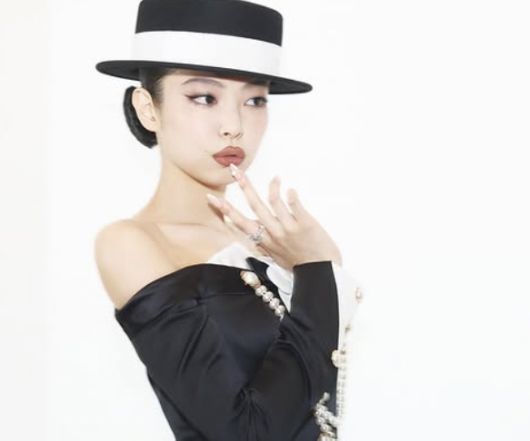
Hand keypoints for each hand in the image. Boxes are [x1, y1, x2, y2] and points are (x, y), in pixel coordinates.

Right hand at [206, 164, 342, 270]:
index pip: (239, 223)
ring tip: (276, 178)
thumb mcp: (277, 257)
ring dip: (272, 187)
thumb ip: (266, 244)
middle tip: (234, 170)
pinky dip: (291, 195)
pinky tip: (290, 190)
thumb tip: (256, 235)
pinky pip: (295, 205)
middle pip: (254, 206)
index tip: (210, 198)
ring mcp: (288, 228)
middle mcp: (273, 233)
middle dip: (243, 186)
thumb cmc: (300, 266)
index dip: (224, 210)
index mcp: (265, 241)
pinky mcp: (304, 224)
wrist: (321, 274)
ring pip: (273, 202)